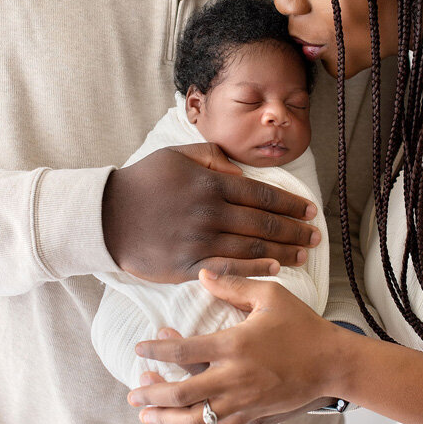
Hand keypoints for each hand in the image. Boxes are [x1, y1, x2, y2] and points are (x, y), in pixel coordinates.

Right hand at [102, 143, 319, 282]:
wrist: (106, 216)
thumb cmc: (143, 182)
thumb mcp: (176, 154)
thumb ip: (212, 156)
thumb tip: (241, 170)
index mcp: (210, 184)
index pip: (261, 195)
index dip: (289, 204)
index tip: (310, 210)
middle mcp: (210, 212)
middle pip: (263, 223)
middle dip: (295, 230)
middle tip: (316, 236)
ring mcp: (199, 241)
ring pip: (251, 248)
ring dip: (283, 251)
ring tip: (304, 254)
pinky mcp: (187, 266)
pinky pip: (229, 269)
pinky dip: (255, 269)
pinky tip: (275, 269)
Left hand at [127, 271, 345, 423]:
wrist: (331, 362)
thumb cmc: (301, 325)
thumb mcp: (270, 295)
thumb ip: (233, 284)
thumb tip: (201, 274)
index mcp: (234, 345)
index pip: (183, 350)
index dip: (157, 350)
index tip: (139, 348)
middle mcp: (234, 378)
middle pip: (181, 394)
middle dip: (151, 394)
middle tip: (133, 391)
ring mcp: (243, 401)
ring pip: (195, 419)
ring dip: (166, 419)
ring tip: (147, 415)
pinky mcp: (254, 415)